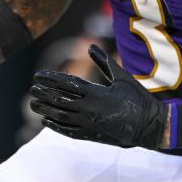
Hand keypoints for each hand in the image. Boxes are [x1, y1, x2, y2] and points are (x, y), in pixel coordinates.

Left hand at [29, 44, 166, 149]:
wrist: (149, 125)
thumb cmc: (137, 97)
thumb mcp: (121, 77)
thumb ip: (104, 62)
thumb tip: (90, 46)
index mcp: (96, 93)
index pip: (67, 84)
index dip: (50, 79)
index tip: (38, 75)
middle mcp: (90, 109)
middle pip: (59, 100)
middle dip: (44, 94)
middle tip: (31, 89)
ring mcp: (89, 124)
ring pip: (61, 117)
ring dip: (45, 110)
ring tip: (33, 104)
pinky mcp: (92, 135)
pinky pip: (69, 132)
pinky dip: (56, 126)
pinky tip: (46, 122)